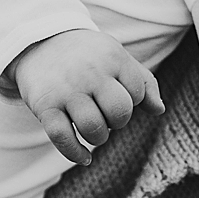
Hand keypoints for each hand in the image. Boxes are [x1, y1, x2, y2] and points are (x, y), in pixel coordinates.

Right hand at [9, 28, 164, 167]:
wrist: (39, 40)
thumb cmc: (88, 55)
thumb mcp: (116, 57)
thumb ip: (143, 81)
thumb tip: (159, 110)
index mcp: (112, 57)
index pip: (138, 94)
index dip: (132, 102)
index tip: (117, 97)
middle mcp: (90, 72)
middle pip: (119, 112)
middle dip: (118, 122)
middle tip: (106, 116)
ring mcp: (66, 90)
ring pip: (93, 129)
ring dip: (98, 137)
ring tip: (93, 128)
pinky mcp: (45, 105)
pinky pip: (63, 138)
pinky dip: (76, 154)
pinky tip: (85, 157)